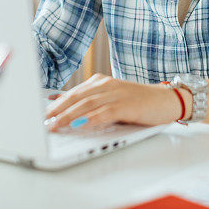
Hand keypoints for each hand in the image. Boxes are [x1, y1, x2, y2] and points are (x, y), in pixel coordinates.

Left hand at [43, 74, 184, 131]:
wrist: (167, 100)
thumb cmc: (139, 103)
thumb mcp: (112, 99)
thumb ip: (91, 102)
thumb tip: (64, 108)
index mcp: (100, 82)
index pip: (73, 93)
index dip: (55, 104)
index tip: (40, 113)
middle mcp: (106, 85)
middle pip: (76, 97)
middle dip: (57, 110)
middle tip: (42, 121)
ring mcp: (116, 94)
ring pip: (87, 104)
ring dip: (68, 116)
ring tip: (55, 125)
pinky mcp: (127, 105)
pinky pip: (105, 112)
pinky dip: (91, 119)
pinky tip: (80, 125)